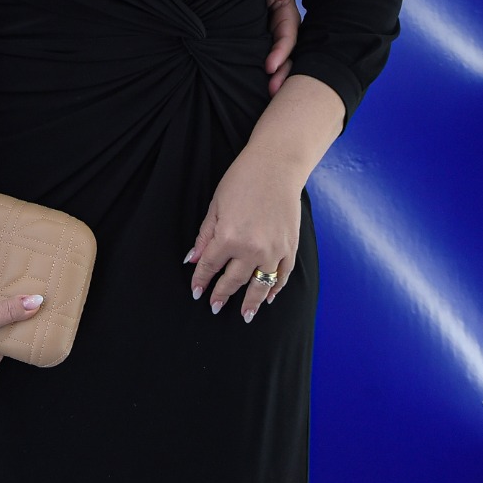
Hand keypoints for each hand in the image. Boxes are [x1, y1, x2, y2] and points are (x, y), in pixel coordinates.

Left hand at [184, 146, 300, 321]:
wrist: (276, 166)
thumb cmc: (241, 180)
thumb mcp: (215, 205)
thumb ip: (205, 236)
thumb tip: (193, 259)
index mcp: (228, 237)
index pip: (210, 266)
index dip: (201, 280)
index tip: (196, 292)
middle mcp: (251, 249)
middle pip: (233, 280)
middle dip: (221, 295)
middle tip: (214, 306)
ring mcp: (274, 251)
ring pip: (260, 286)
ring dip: (251, 303)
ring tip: (244, 316)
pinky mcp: (289, 248)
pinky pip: (282, 276)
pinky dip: (276, 289)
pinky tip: (269, 297)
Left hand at [265, 0, 300, 95]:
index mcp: (285, 11)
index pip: (288, 35)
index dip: (281, 52)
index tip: (269, 67)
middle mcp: (281, 27)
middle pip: (287, 54)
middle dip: (282, 74)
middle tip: (271, 91)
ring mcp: (270, 35)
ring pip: (278, 59)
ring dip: (275, 77)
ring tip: (268, 95)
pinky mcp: (258, 40)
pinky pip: (262, 56)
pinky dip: (263, 71)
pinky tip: (257, 87)